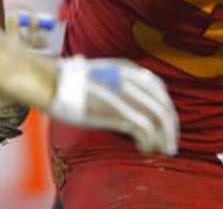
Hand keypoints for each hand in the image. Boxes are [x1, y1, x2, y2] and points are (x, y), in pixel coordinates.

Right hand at [45, 56, 178, 155]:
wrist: (52, 82)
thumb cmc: (70, 82)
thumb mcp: (102, 75)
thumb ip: (119, 84)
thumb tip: (130, 102)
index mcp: (130, 71)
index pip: (160, 91)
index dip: (167, 111)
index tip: (167, 126)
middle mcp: (133, 81)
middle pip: (163, 106)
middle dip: (170, 128)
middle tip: (170, 145)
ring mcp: (126, 95)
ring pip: (158, 119)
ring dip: (164, 138)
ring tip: (162, 151)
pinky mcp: (117, 111)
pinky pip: (143, 129)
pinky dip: (149, 142)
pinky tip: (145, 150)